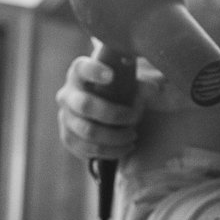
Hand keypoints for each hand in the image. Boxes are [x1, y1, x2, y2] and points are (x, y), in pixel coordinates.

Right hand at [56, 55, 194, 160]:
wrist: (101, 109)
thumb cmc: (116, 89)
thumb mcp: (128, 81)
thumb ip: (141, 83)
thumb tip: (154, 88)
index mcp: (80, 73)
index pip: (82, 68)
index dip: (94, 71)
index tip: (111, 75)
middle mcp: (68, 95)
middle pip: (86, 105)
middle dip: (115, 114)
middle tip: (136, 117)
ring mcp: (66, 118)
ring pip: (88, 131)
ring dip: (115, 137)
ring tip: (133, 136)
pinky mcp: (68, 138)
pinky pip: (86, 149)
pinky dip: (110, 151)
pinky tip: (125, 148)